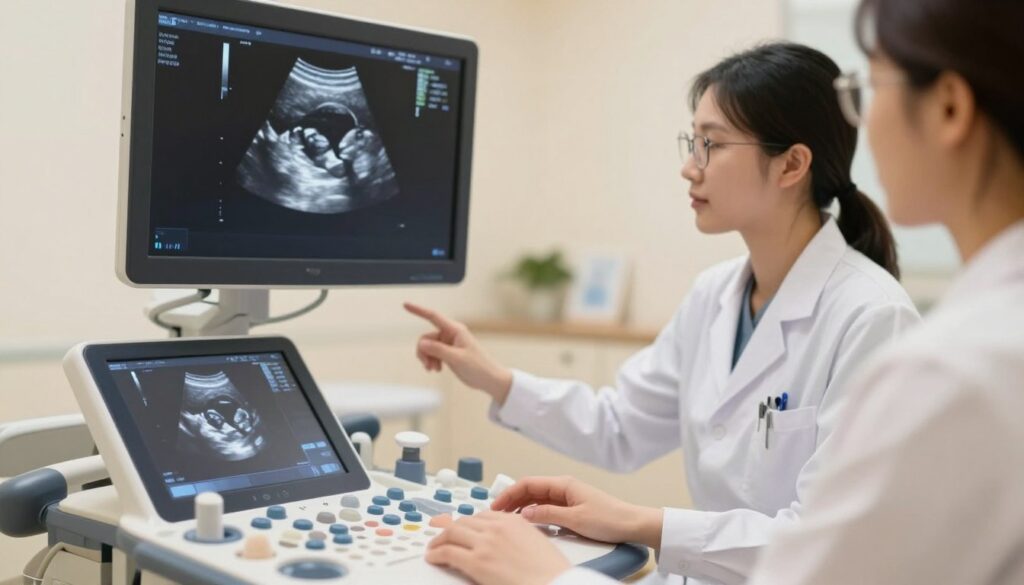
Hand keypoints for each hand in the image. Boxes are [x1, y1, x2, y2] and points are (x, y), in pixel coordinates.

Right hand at [404, 303, 513, 402]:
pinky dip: (431, 361)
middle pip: (426, 338)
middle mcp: (451, 334)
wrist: (489, 379)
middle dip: (424, 352)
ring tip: (433, 369)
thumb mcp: (457, 359)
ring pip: (427, 347)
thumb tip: (421, 343)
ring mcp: (449, 344)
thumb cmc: (479, 367)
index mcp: (455, 330)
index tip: (406, 305)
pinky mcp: (448, 353)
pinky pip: (432, 353)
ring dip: (427, 358)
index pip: (433, 316)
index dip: (418, 310)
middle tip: (428, 366)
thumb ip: (438, 350)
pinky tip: (437, 369)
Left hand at [426, 511, 570, 584]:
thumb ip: (517, 536)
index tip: (461, 526)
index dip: (467, 522)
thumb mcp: (536, 543)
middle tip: (441, 534)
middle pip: (464, 522)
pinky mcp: (476, 562)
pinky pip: (448, 553)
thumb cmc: (550, 572)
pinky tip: (433, 557)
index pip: (482, 516)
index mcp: (514, 521)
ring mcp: (485, 543)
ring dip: (439, 540)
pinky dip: (436, 554)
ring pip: (452, 533)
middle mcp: (497, 527)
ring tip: (434, 547)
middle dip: (450, 528)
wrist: (555, 584)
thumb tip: (504, 543)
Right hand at [491, 476, 663, 548]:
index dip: (509, 493)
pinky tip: (527, 522)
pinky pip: (546, 507)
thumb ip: (548, 515)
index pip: (528, 483)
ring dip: (521, 507)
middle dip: (511, 499)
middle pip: (530, 489)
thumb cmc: (609, 518)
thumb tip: (525, 513)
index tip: (496, 505)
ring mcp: (567, 497)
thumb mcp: (575, 519)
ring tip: (507, 519)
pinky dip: (533, 512)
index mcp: (564, 484)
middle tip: (496, 513)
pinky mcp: (571, 507)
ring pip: (537, 499)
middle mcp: (564, 487)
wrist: (632, 524)